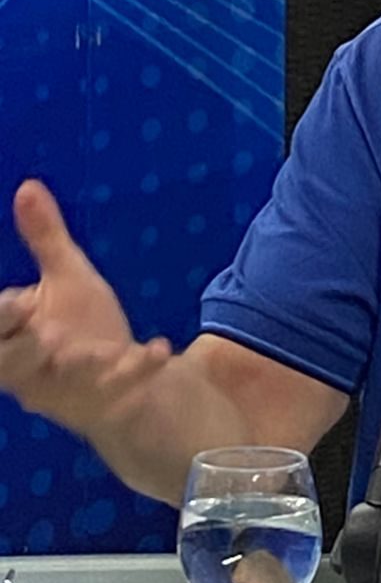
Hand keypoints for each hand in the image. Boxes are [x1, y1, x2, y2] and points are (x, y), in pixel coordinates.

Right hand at [0, 179, 170, 433]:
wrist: (123, 379)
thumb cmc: (81, 328)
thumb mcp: (66, 278)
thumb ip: (45, 238)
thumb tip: (28, 186)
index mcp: (15, 337)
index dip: (1, 317)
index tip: (18, 301)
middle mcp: (35, 368)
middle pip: (12, 364)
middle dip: (19, 350)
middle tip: (38, 327)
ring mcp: (73, 386)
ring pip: (65, 380)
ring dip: (77, 364)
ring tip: (94, 351)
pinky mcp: (110, 396)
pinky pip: (123, 384)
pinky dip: (141, 366)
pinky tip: (161, 346)